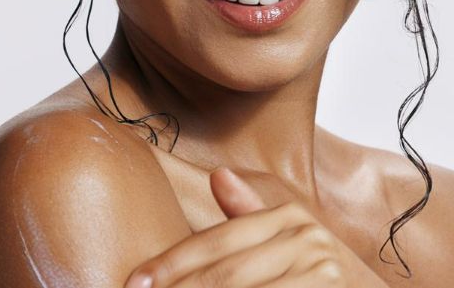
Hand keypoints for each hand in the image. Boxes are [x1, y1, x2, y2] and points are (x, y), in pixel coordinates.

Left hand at [123, 167, 386, 287]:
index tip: (133, 283)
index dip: (170, 264)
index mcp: (289, 217)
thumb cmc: (317, 278)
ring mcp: (319, 274)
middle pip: (224, 276)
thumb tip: (219, 175)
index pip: (214, 242)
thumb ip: (250, 216)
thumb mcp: (290, 241)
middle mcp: (307, 240)